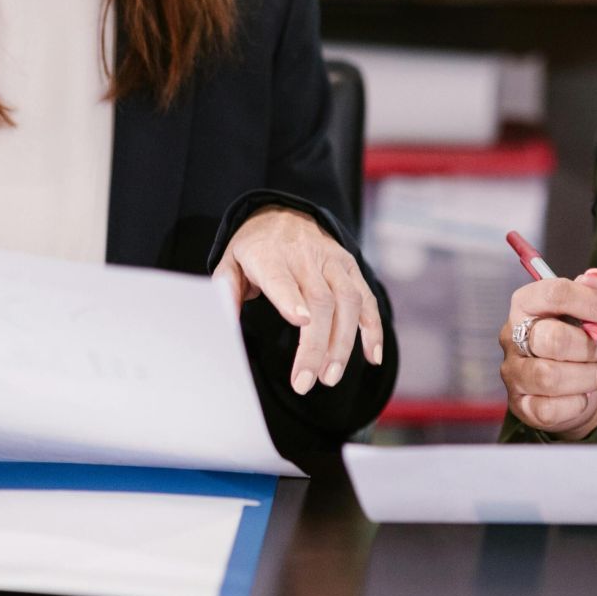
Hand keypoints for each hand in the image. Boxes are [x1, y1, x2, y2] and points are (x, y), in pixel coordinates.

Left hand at [216, 206, 384, 395]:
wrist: (284, 213)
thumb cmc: (255, 249)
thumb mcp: (230, 263)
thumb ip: (226, 293)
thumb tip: (224, 324)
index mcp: (270, 256)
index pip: (282, 279)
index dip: (292, 299)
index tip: (300, 322)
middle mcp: (306, 257)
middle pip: (320, 301)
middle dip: (316, 345)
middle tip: (306, 382)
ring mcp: (333, 262)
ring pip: (348, 302)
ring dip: (343, 343)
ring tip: (330, 377)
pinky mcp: (351, 268)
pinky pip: (367, 300)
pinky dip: (373, 330)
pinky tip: (372, 358)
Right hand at [499, 268, 596, 439]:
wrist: (566, 388)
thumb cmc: (575, 342)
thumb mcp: (586, 313)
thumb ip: (591, 293)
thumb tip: (596, 279)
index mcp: (526, 304)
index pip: (556, 294)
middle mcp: (513, 335)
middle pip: (552, 338)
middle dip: (594, 348)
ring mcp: (514, 372)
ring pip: (551, 376)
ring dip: (590, 376)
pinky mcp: (521, 405)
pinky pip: (550, 408)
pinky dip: (578, 403)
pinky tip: (587, 394)